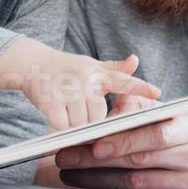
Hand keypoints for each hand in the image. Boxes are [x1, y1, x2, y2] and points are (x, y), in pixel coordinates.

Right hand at [0, 38, 160, 130]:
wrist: (31, 63)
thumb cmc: (65, 67)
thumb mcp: (90, 65)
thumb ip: (114, 68)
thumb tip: (135, 60)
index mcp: (98, 73)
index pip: (122, 80)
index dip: (140, 87)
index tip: (156, 92)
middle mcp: (85, 79)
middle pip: (97, 117)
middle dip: (88, 121)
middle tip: (77, 111)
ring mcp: (68, 89)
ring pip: (80, 124)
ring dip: (73, 125)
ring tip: (65, 112)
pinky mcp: (51, 100)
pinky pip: (62, 127)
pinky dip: (58, 128)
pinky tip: (54, 118)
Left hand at [53, 113, 187, 188]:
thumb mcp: (181, 124)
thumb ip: (146, 111)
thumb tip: (115, 103)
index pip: (156, 133)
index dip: (123, 138)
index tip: (91, 142)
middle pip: (139, 161)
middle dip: (96, 160)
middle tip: (64, 158)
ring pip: (137, 185)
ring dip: (98, 181)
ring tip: (70, 175)